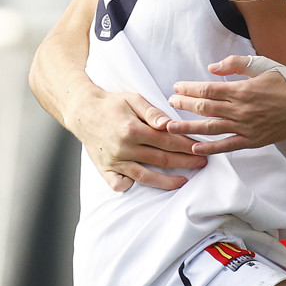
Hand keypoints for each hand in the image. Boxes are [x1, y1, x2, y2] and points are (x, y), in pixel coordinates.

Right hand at [73, 90, 206, 190]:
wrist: (83, 112)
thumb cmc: (111, 104)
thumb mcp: (133, 99)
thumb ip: (152, 112)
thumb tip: (168, 124)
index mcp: (133, 130)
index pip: (167, 140)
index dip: (186, 145)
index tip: (201, 147)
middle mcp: (124, 148)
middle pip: (161, 159)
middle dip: (185, 162)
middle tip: (202, 163)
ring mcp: (115, 161)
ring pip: (145, 176)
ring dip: (167, 181)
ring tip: (184, 181)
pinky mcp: (105, 169)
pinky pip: (120, 184)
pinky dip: (132, 186)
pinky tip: (147, 184)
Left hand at [167, 55, 285, 155]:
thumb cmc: (285, 81)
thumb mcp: (261, 64)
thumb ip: (235, 64)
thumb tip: (211, 67)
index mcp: (241, 89)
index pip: (207, 89)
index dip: (189, 88)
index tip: (176, 87)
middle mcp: (240, 109)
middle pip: (205, 107)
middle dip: (184, 104)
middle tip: (169, 102)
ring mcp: (245, 127)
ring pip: (211, 128)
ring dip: (188, 127)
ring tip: (170, 126)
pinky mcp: (252, 141)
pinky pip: (227, 146)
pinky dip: (210, 148)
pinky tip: (195, 148)